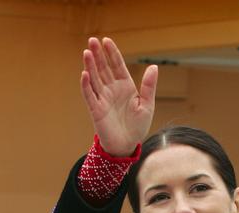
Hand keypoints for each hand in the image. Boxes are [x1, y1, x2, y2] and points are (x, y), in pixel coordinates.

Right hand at [80, 37, 157, 156]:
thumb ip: (149, 86)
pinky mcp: (96, 109)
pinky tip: (84, 74)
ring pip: (94, 78)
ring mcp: (103, 98)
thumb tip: (154, 66)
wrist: (127, 145)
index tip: (107, 41)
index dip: (112, 54)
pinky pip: (89, 95)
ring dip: (90, 66)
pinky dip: (86, 85)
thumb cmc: (138, 126)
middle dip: (98, 55)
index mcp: (125, 86)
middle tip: (93, 40)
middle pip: (103, 69)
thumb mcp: (147, 105)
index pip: (117, 66)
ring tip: (87, 52)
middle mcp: (112, 89)